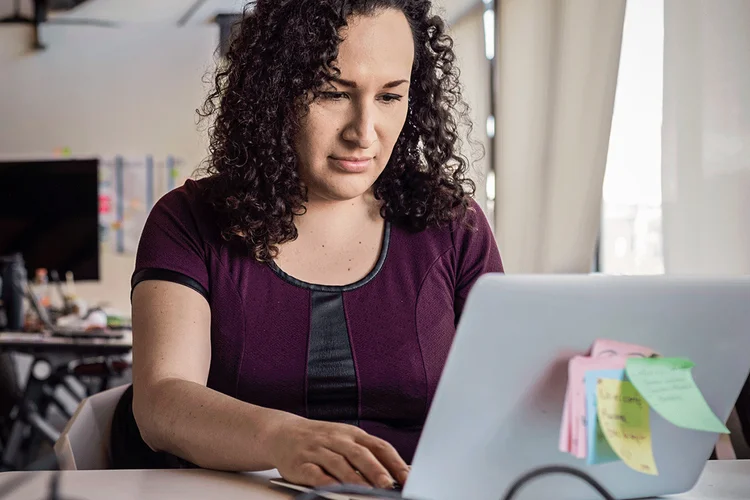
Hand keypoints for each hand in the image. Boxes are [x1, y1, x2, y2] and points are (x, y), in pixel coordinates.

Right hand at [267, 414, 409, 488]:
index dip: (395, 462)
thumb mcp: (346, 440)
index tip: (408, 477)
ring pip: (338, 463)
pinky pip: (314, 473)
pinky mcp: (300, 463)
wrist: (282, 433)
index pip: (378, 446)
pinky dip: (326, 482)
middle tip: (388, 484)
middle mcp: (336, 439)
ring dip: (354, 478)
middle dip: (375, 470)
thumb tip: (400, 473)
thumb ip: (370, 455)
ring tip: (367, 491)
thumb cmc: (322, 440)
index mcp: (352, 434)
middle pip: (359, 454)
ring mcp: (317, 450)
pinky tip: (335, 490)